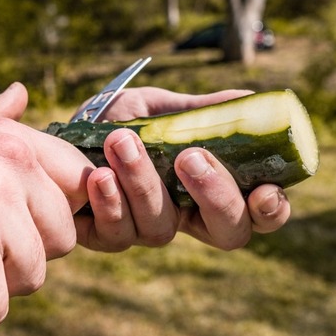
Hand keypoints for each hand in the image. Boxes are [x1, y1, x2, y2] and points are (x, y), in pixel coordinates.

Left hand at [74, 87, 290, 251]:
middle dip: (215, 197)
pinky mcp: (105, 237)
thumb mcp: (165, 109)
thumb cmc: (123, 120)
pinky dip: (109, 203)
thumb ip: (205, 110)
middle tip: (191, 158)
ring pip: (162, 230)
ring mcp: (147, 231)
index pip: (257, 214)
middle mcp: (187, 217)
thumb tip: (248, 98)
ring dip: (144, 185)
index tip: (265, 189)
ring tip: (122, 141)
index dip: (271, 211)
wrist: (64, 129)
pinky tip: (99, 175)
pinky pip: (116, 234)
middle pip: (227, 233)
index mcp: (212, 189)